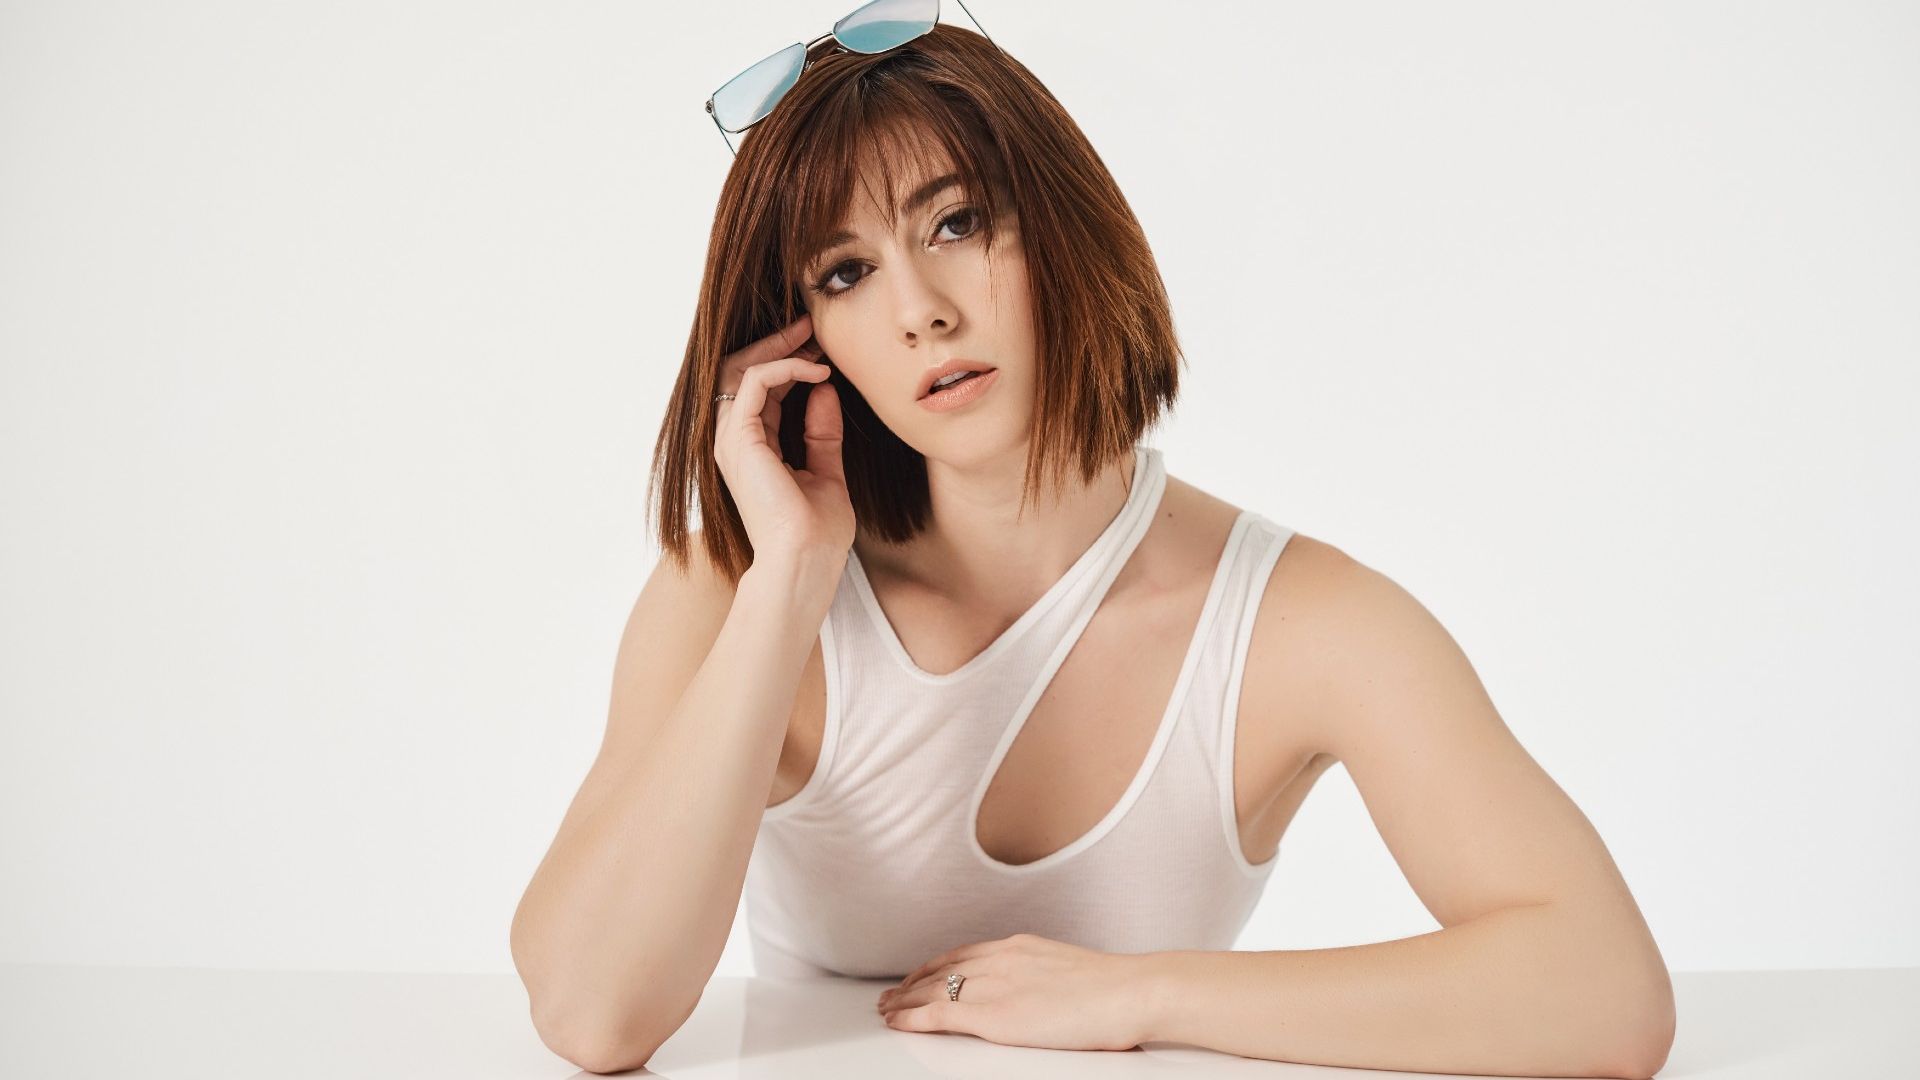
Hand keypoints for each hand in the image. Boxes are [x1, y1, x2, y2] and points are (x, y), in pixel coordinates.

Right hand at [711, 312, 852, 560]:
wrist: (806, 562)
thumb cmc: (817, 533)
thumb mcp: (826, 472)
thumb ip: (822, 434)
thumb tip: (824, 393)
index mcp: (752, 451)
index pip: (759, 391)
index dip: (787, 364)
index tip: (820, 350)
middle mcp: (735, 442)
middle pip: (741, 372)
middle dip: (777, 345)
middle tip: (810, 327)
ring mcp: (732, 440)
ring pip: (740, 369)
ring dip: (778, 349)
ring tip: (812, 338)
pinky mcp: (739, 439)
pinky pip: (754, 382)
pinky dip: (785, 368)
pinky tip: (816, 372)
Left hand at [875, 933, 1154, 1050]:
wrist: (1133, 991)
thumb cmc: (1118, 990)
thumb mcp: (1071, 972)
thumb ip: (1046, 978)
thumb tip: (1044, 994)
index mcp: (1021, 948)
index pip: (964, 954)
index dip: (935, 966)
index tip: (921, 975)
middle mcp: (1001, 959)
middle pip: (941, 969)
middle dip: (912, 983)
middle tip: (891, 994)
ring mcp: (996, 984)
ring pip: (933, 990)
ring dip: (904, 1000)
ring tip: (886, 1008)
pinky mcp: (994, 1015)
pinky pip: (939, 1014)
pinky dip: (912, 1017)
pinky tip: (897, 1021)